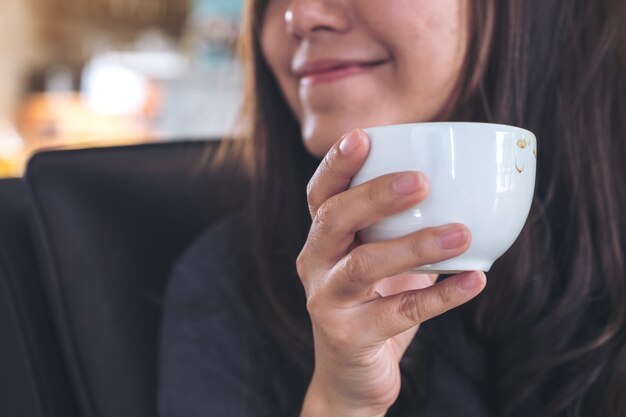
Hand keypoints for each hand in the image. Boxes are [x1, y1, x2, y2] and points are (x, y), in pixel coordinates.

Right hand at [297, 128, 486, 416]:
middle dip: (375, 196)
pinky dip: (441, 297)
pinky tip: (475, 280)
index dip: (337, 164)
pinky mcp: (348, 336)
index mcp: (323, 238)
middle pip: (334, 220)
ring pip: (364, 265)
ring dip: (415, 245)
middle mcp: (316, 263)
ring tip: (461, 233)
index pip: (321, 193)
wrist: (352, 374)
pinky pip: (399, 313)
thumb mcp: (380, 258)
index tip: (363, 137)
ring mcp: (327, 300)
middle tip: (421, 181)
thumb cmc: (374, 302)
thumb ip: (403, 226)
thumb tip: (467, 184)